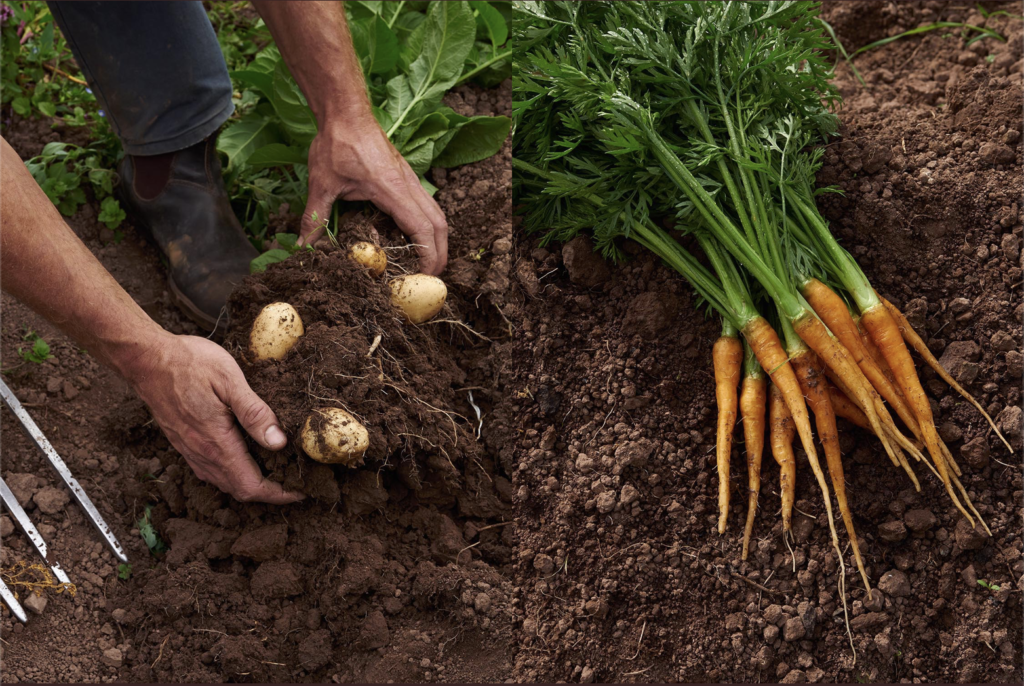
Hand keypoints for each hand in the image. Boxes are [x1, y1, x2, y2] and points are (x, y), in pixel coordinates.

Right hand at [126, 333, 302, 504]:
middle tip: (295, 482)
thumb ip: (255, 413)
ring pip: (224, 483)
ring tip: (276, 471)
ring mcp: (189, 450)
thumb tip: (279, 442)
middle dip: (269, 493)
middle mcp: (201, 453)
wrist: (145, 359)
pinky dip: (233, 474)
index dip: (278, 494)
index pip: (251, 486)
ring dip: (251, 484)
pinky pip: (211, 471)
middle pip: (239, 490)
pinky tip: (246, 458)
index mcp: (216, 442)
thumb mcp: (229, 380)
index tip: (301, 492)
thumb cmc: (189, 363)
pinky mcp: (183, 443)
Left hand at [299, 116, 448, 274]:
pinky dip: (427, 224)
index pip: (422, 229)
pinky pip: (426, 204)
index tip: (424, 277)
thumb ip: (314, 217)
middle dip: (440, 253)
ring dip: (436, 238)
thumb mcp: (322, 184)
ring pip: (436, 213)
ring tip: (427, 261)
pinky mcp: (406, 176)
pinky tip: (414, 235)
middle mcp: (408, 185)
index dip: (428, 255)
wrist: (345, 111)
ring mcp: (410, 179)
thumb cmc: (337, 143)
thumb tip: (302, 246)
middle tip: (430, 278)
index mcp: (393, 190)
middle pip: (438, 224)